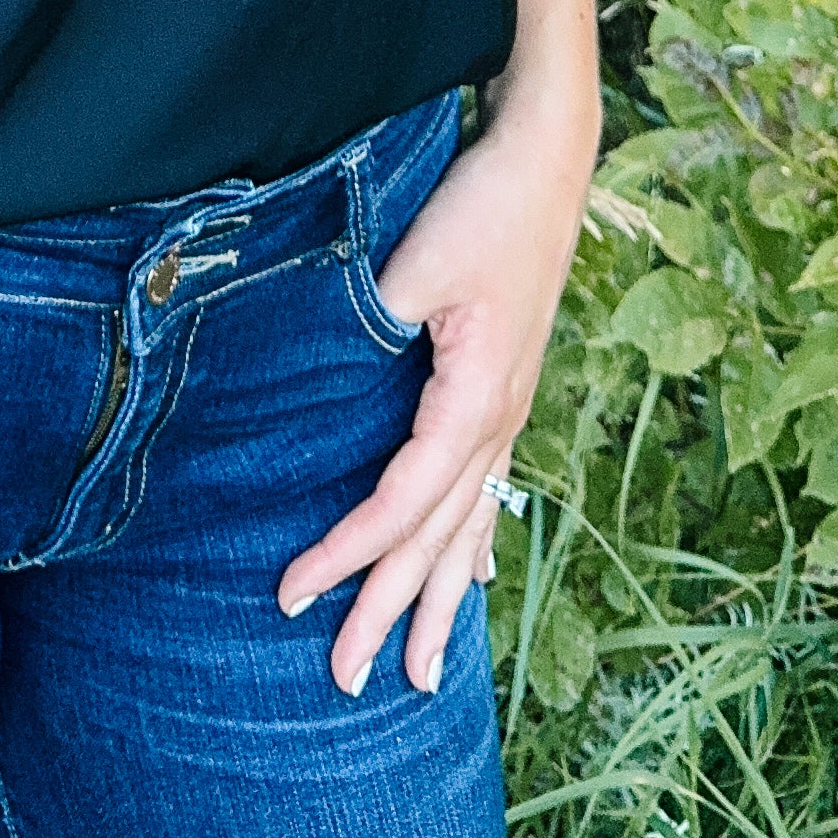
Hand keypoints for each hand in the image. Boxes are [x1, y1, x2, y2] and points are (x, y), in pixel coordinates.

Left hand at [276, 66, 599, 700]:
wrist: (547, 156)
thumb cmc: (481, 203)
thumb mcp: (415, 264)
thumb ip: (368, 327)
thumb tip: (314, 376)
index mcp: (476, 399)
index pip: (401, 504)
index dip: (347, 554)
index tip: (290, 593)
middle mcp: (500, 419)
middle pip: (438, 538)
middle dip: (392, 611)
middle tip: (345, 680)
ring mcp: (511, 408)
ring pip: (471, 527)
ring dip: (442, 600)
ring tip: (426, 672)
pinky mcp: (508, 387)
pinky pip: (489, 490)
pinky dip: (476, 543)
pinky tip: (478, 575)